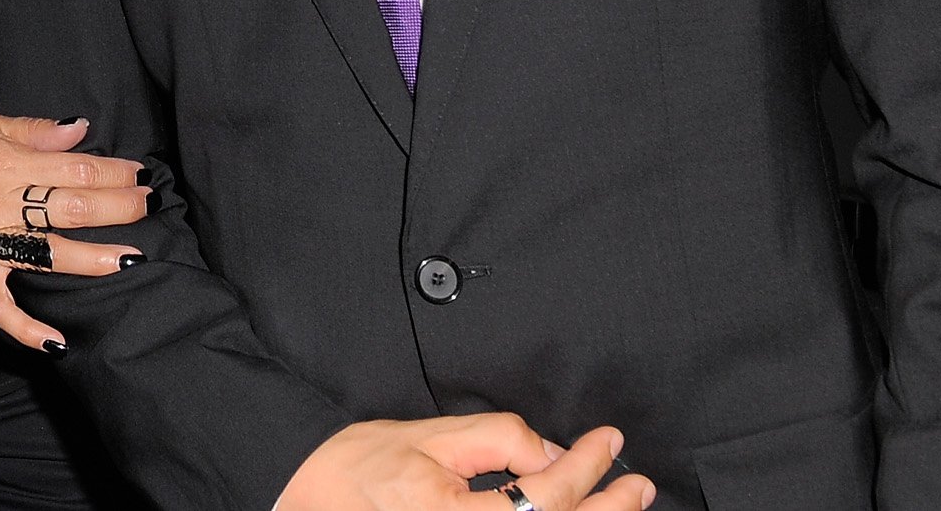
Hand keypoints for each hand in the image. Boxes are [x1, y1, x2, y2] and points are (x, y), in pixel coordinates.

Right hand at [0, 113, 149, 349]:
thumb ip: (35, 130)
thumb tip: (81, 128)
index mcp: (9, 164)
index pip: (75, 169)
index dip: (114, 172)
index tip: (140, 175)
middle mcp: (1, 204)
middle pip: (72, 209)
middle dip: (117, 208)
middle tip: (148, 207)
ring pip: (48, 255)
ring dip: (91, 260)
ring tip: (129, 260)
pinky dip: (25, 329)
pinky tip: (57, 343)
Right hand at [276, 417, 652, 510]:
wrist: (302, 506)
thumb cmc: (352, 471)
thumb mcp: (423, 437)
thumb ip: (493, 440)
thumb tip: (549, 450)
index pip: (546, 496)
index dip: (586, 467)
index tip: (609, 441)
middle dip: (608, 510)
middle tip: (638, 485)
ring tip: (621, 505)